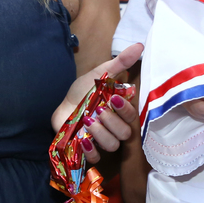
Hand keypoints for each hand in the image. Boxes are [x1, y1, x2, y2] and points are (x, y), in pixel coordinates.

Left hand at [55, 43, 143, 164]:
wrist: (63, 104)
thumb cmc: (84, 90)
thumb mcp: (101, 73)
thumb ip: (120, 62)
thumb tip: (140, 45)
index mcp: (120, 111)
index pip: (132, 117)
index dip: (125, 110)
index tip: (113, 98)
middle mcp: (115, 127)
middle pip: (124, 133)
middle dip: (111, 122)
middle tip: (98, 110)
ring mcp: (102, 140)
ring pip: (112, 145)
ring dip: (100, 133)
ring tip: (87, 121)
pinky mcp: (88, 150)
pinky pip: (96, 158)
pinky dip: (91, 151)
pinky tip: (83, 139)